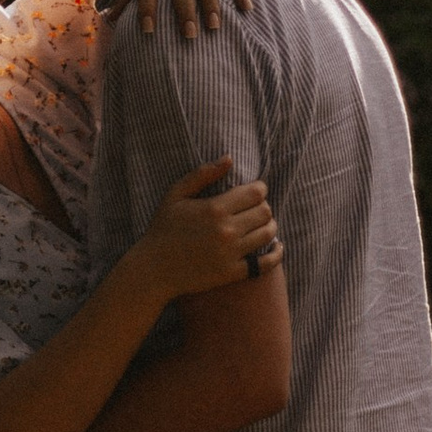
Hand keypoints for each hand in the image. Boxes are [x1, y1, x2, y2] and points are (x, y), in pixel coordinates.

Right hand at [137, 159, 280, 299]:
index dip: (260, 188)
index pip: (256, 193)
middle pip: (265, 212)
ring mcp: (231, 253)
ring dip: (270, 226)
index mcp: (215, 208)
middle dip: (264, 206)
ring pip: (268, 234)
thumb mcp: (176, 194)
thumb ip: (203, 174)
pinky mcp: (232, 273)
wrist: (154, 269)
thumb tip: (230, 158)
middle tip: (255, 208)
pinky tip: (277, 247)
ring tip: (262, 224)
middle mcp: (226, 230)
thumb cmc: (163, 228)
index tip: (254, 190)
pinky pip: (265, 264)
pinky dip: (277, 254)